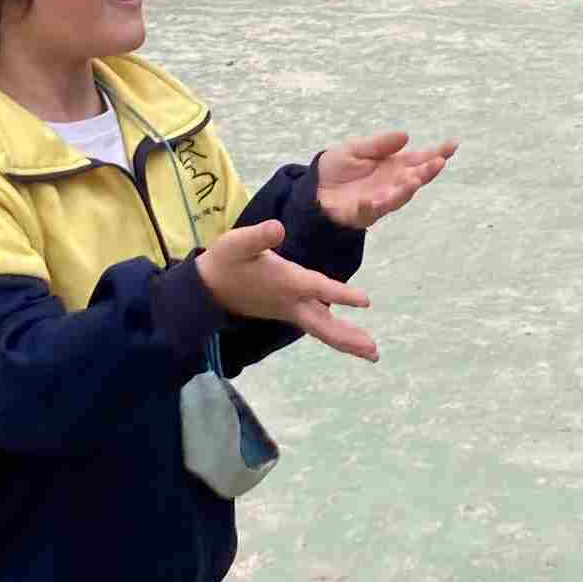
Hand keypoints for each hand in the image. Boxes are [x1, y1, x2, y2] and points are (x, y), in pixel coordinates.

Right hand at [195, 217, 378, 361]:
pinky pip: (315, 326)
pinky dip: (333, 333)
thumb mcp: (237, 243)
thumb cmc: (225, 261)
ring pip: (321, 328)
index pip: (317, 287)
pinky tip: (349, 337)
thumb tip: (277, 229)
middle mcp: (290, 301)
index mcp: (285, 282)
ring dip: (346, 340)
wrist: (208, 288)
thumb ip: (258, 236)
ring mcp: (289, 310)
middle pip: (323, 325)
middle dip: (348, 338)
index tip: (365, 301)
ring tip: (371, 351)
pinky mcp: (287, 312)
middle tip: (374, 352)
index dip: (341, 293)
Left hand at [313, 130, 452, 230]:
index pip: (420, 159)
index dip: (438, 153)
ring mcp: (380, 200)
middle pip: (416, 177)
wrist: (313, 190)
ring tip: (415, 179)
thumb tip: (406, 136)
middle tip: (438, 161)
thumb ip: (379, 144)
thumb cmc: (338, 169)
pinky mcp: (363, 213)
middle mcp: (392, 184)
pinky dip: (375, 205)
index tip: (453, 145)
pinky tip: (376, 199)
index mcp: (394, 166)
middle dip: (428, 171)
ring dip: (407, 189)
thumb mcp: (356, 149)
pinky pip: (371, 211)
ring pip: (399, 197)